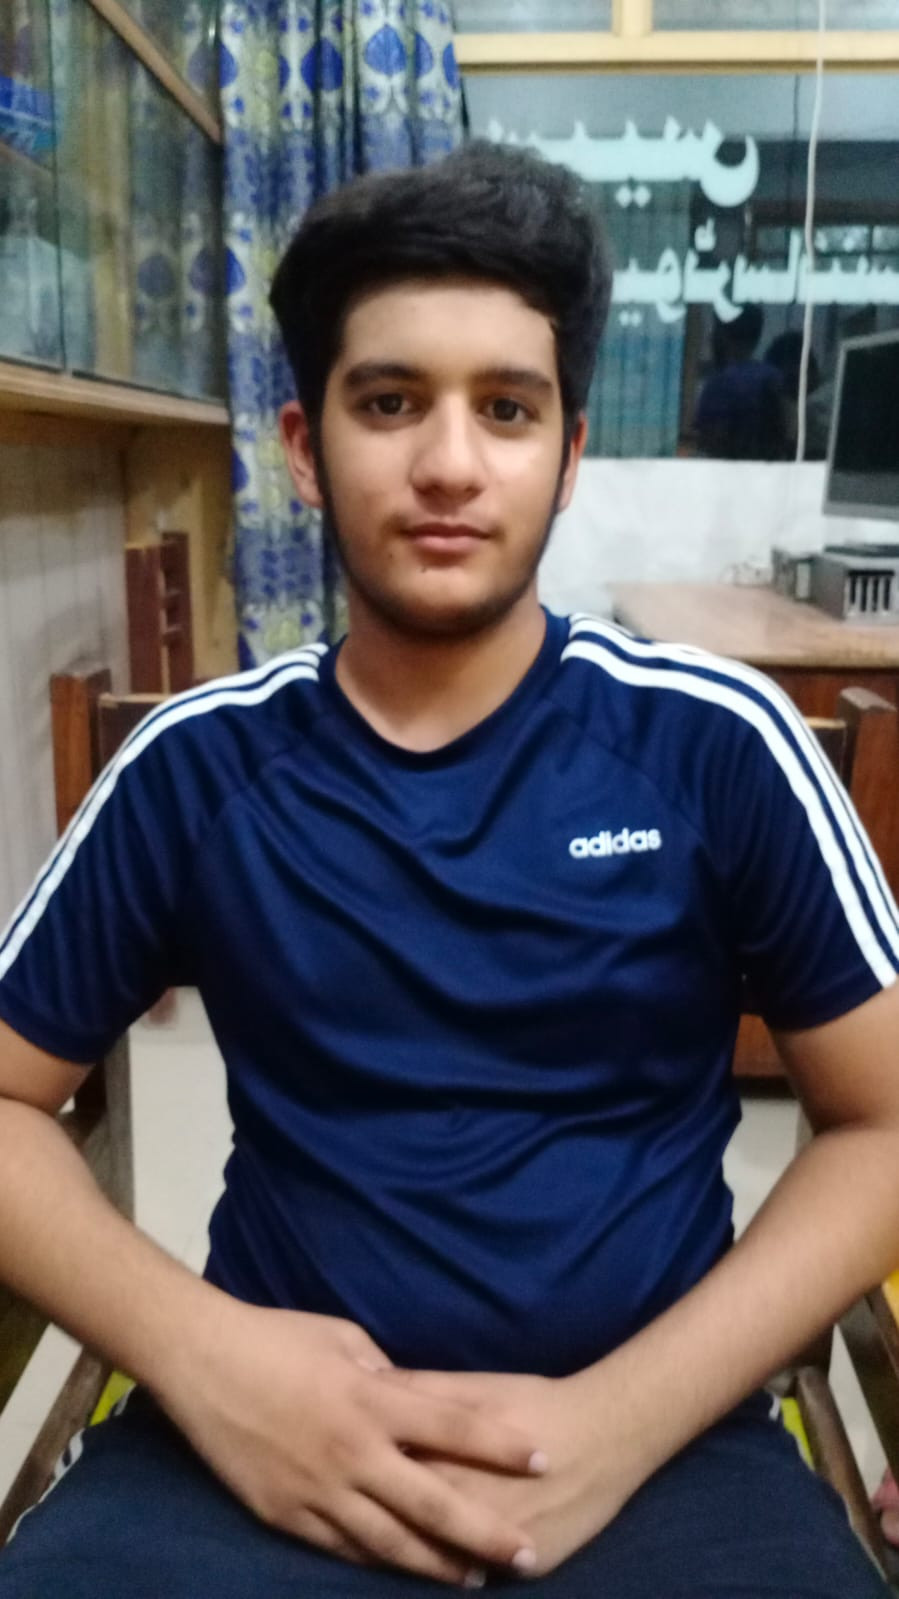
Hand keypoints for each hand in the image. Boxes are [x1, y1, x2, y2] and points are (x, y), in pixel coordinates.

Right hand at [159, 1302, 547, 1584]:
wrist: (202, 1362)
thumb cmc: (277, 1336)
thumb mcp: (345, 1340)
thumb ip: (387, 1375)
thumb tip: (416, 1397)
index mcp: (370, 1400)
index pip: (453, 1426)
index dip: (502, 1446)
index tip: (544, 1459)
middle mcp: (352, 1452)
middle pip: (432, 1503)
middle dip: (484, 1532)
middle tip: (526, 1554)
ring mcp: (317, 1490)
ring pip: (389, 1542)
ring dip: (435, 1564)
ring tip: (474, 1579)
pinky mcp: (285, 1514)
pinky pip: (341, 1548)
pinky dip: (376, 1562)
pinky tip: (402, 1572)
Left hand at [381, 1366, 648, 1577]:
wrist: (609, 1434)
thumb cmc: (536, 1401)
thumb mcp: (474, 1385)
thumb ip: (418, 1389)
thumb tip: (368, 1384)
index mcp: (448, 1459)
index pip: (388, 1474)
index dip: (362, 1468)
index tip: (342, 1457)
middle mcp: (469, 1509)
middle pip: (407, 1524)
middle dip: (378, 1515)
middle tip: (361, 1502)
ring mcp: (498, 1546)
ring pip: (440, 1560)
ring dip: (413, 1553)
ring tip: (389, 1539)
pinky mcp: (525, 1568)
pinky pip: (478, 1576)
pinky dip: (453, 1569)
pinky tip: (435, 1564)